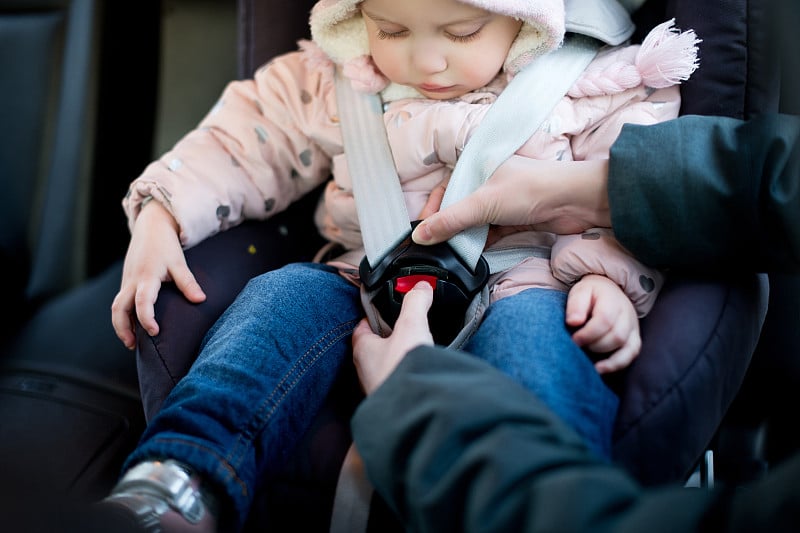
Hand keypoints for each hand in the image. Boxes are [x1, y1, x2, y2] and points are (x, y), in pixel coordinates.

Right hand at [110, 201, 205, 349]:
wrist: (150, 226)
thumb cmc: (166, 245)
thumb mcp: (179, 262)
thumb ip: (187, 282)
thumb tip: (201, 300)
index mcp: (146, 276)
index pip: (142, 302)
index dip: (146, 318)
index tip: (154, 332)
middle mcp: (132, 281)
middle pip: (118, 308)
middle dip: (122, 328)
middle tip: (133, 346)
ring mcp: (126, 281)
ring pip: (117, 306)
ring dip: (121, 324)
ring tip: (132, 342)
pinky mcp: (126, 281)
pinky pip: (121, 301)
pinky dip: (124, 315)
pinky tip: (134, 327)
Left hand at [352, 281, 434, 393]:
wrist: (411, 409)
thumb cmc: (401, 370)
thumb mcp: (410, 326)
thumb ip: (415, 303)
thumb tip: (421, 287)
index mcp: (363, 349)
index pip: (361, 328)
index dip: (371, 317)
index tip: (381, 311)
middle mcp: (366, 370)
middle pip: (373, 348)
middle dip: (386, 339)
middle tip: (402, 329)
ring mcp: (378, 387)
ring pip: (384, 366)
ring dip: (396, 359)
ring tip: (414, 350)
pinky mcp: (393, 400)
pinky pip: (397, 382)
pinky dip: (406, 375)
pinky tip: (420, 373)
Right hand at [412, 156, 610, 244]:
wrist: (574, 201)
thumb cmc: (530, 189)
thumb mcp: (482, 203)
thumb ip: (450, 221)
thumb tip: (420, 236)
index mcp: (477, 168)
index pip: (445, 189)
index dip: (432, 209)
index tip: (422, 231)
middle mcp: (487, 183)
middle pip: (457, 208)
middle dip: (446, 227)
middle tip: (435, 246)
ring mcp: (500, 203)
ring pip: (473, 223)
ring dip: (464, 238)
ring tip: (451, 254)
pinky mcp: (512, 220)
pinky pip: (489, 234)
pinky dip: (480, 245)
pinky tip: (472, 256)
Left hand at [566, 274, 640, 373]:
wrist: (609, 291)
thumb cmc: (591, 294)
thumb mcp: (580, 291)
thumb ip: (576, 305)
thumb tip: (573, 322)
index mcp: (612, 300)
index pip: (605, 319)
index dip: (588, 333)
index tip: (574, 339)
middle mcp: (627, 314)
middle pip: (616, 336)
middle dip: (595, 345)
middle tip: (578, 346)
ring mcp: (633, 328)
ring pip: (626, 347)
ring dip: (604, 355)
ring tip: (587, 357)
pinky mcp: (634, 339)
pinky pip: (632, 354)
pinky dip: (617, 364)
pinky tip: (600, 369)